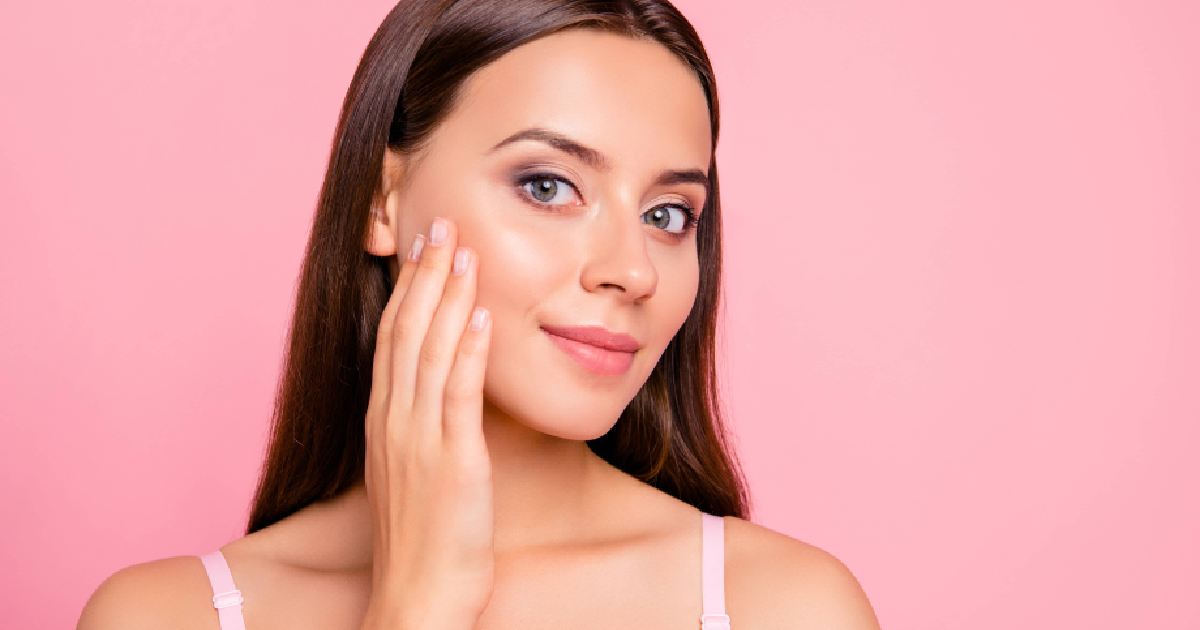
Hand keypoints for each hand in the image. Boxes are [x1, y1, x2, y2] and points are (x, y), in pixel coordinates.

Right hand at [359, 216, 494, 629]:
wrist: (417, 594)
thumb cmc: (421, 539)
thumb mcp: (412, 471)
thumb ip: (420, 427)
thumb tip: (439, 394)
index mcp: (383, 421)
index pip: (392, 339)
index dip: (408, 290)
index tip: (424, 249)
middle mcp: (393, 421)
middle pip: (405, 331)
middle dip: (425, 274)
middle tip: (442, 223)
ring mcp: (418, 438)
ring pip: (429, 351)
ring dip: (448, 297)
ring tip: (463, 249)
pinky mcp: (451, 461)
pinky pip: (457, 395)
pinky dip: (468, 351)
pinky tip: (483, 315)